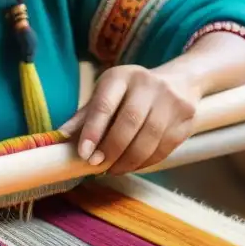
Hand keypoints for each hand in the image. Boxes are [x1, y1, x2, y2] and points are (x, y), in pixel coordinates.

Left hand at [59, 65, 199, 175]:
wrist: (180, 81)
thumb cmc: (131, 92)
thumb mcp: (107, 94)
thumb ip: (85, 116)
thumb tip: (59, 138)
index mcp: (121, 76)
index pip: (105, 104)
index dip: (92, 131)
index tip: (84, 154)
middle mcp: (148, 84)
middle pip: (129, 122)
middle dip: (112, 148)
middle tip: (98, 165)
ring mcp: (170, 101)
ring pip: (149, 138)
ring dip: (129, 160)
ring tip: (114, 169)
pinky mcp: (185, 119)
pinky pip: (164, 147)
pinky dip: (146, 162)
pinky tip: (133, 165)